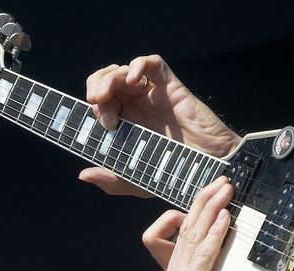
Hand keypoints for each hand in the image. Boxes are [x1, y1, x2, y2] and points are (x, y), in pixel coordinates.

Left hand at [80, 55, 241, 196]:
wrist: (209, 170)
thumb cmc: (176, 175)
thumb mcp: (137, 183)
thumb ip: (111, 180)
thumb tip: (84, 174)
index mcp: (124, 125)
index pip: (98, 104)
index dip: (88, 106)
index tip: (84, 120)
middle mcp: (135, 106)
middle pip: (105, 82)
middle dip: (95, 90)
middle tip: (98, 108)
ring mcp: (152, 94)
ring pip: (121, 71)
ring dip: (107, 79)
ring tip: (105, 98)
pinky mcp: (170, 86)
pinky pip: (151, 64)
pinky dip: (137, 64)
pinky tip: (132, 78)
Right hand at [143, 177, 243, 270]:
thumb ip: (211, 250)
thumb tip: (221, 214)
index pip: (156, 236)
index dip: (174, 216)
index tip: (202, 205)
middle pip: (180, 229)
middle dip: (201, 201)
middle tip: (221, 183)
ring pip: (190, 236)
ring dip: (209, 210)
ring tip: (226, 193)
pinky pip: (202, 252)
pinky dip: (214, 232)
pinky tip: (226, 219)